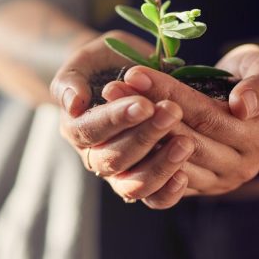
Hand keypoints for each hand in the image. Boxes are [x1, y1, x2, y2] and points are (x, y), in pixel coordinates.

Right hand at [51, 31, 194, 207]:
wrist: (124, 74)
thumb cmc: (106, 65)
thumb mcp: (87, 60)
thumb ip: (72, 79)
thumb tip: (72, 103)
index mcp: (77, 127)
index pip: (90, 130)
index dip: (117, 120)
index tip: (144, 104)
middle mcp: (96, 155)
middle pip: (114, 158)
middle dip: (146, 136)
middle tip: (172, 112)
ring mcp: (121, 172)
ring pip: (134, 184)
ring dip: (160, 165)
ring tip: (186, 142)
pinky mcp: (146, 180)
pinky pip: (154, 198)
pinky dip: (168, 191)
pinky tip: (184, 175)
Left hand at [106, 44, 258, 198]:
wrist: (256, 102)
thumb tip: (242, 107)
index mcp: (258, 136)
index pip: (205, 114)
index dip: (168, 94)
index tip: (135, 73)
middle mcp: (241, 165)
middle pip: (184, 138)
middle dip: (145, 112)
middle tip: (112, 89)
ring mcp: (221, 180)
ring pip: (172, 159)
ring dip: (138, 133)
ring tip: (111, 105)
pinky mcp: (203, 186)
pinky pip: (169, 180)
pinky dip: (145, 157)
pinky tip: (122, 135)